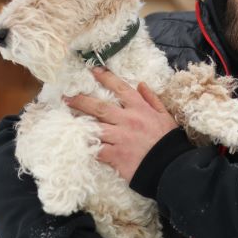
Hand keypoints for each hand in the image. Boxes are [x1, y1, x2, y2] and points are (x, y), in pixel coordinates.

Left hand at [64, 67, 177, 183]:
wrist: (171, 166)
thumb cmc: (169, 141)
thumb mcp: (165, 116)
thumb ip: (152, 99)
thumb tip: (140, 84)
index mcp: (140, 108)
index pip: (120, 88)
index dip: (105, 78)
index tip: (93, 70)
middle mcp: (127, 120)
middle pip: (99, 107)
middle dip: (81, 100)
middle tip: (67, 96)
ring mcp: (120, 137)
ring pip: (94, 127)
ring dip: (79, 122)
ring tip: (66, 119)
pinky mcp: (116, 155)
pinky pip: (96, 149)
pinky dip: (86, 146)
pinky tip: (76, 142)